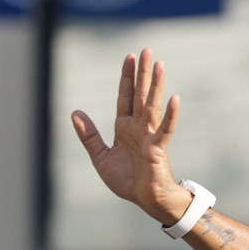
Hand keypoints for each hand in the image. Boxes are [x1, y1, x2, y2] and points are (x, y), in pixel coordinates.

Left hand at [71, 48, 188, 224]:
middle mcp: (138, 127)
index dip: (126, 77)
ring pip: (152, 105)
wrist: (146, 200)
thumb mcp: (101, 157)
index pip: (125, 96)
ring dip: (155, 85)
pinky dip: (170, 115)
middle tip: (146, 50)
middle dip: (142, 72)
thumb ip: (89, 136)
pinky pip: (165, 129)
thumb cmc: (127, 180)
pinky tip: (174, 99)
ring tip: (158, 64)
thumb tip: (74, 112)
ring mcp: (149, 135)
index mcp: (124, 127)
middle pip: (139, 94)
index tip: (129, 56)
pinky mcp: (158, 148)